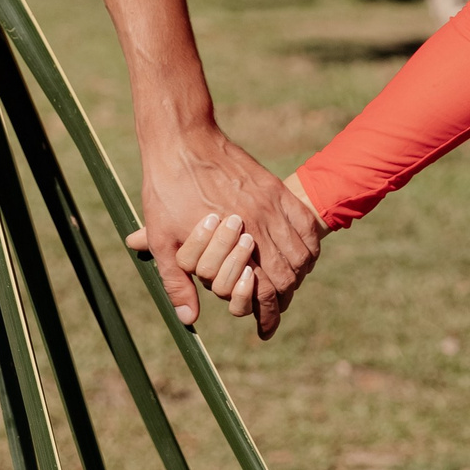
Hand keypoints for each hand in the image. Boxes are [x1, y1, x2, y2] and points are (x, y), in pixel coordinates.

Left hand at [122, 123, 321, 338]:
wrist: (183, 140)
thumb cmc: (167, 190)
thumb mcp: (162, 239)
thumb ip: (176, 281)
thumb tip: (189, 319)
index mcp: (233, 239)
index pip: (263, 290)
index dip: (267, 315)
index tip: (265, 329)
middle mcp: (260, 222)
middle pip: (288, 275)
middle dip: (283, 298)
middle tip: (275, 308)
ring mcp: (271, 202)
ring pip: (301, 251)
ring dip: (298, 273)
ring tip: (287, 285)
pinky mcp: (274, 187)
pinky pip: (304, 222)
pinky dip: (307, 245)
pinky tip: (300, 254)